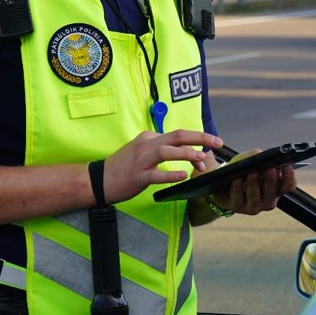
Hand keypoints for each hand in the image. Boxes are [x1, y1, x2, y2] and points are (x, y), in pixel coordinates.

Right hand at [103, 129, 222, 204]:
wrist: (98, 179)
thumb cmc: (123, 168)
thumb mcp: (143, 153)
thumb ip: (164, 151)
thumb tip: (190, 154)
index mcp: (149, 138)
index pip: (178, 134)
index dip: (197, 139)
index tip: (212, 144)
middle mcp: (146, 144)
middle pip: (177, 136)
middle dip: (199, 138)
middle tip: (217, 142)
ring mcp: (141, 160)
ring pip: (166, 151)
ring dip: (186, 154)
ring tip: (201, 159)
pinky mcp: (136, 176)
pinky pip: (156, 174)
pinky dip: (170, 174)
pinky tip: (182, 176)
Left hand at [211, 149, 297, 215]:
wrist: (223, 185)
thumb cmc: (242, 171)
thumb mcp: (250, 160)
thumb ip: (256, 155)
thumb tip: (259, 154)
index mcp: (276, 188)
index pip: (288, 186)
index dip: (290, 177)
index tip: (287, 166)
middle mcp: (268, 200)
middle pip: (273, 192)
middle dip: (271, 180)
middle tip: (270, 169)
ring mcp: (254, 206)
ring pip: (256, 197)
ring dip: (254, 184)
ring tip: (251, 173)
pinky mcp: (239, 207)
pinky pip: (239, 199)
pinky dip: (237, 189)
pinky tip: (236, 180)